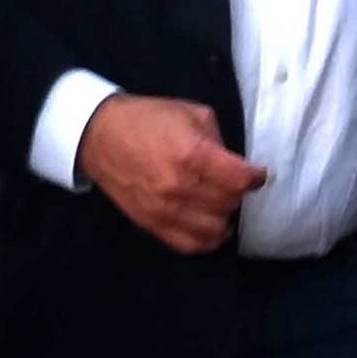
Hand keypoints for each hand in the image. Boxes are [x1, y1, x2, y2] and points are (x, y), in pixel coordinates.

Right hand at [76, 94, 265, 254]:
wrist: (99, 136)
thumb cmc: (147, 119)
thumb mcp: (192, 114)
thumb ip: (218, 139)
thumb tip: (236, 164)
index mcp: (191, 154)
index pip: (239, 179)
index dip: (255, 177)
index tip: (257, 174)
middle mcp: (179, 186)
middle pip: (229, 203)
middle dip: (238, 193)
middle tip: (234, 183)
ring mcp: (165, 210)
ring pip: (214, 228)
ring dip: (224, 215)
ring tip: (221, 202)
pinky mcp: (152, 224)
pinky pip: (190, 244)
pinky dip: (207, 239)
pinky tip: (211, 225)